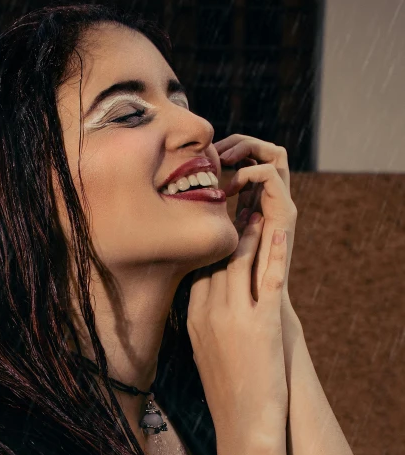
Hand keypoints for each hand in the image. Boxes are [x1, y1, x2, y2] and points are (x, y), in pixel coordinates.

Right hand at [187, 213, 289, 444]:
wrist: (243, 424)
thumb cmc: (226, 393)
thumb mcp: (204, 354)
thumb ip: (204, 324)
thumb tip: (207, 307)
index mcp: (192, 319)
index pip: (198, 272)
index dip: (208, 249)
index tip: (216, 231)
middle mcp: (208, 313)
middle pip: (215, 262)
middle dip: (225, 234)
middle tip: (235, 209)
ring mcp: (233, 316)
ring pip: (238, 263)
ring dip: (249, 236)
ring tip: (256, 214)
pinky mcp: (262, 323)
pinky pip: (266, 278)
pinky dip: (274, 252)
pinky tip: (278, 232)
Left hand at [214, 135, 296, 302]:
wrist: (255, 312)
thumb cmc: (229, 286)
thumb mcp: (210, 248)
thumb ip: (201, 233)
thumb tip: (169, 219)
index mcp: (254, 206)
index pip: (249, 161)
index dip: (228, 151)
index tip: (201, 157)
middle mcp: (270, 202)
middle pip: (264, 152)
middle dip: (239, 143)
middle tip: (214, 149)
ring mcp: (281, 206)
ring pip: (276, 156)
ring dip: (249, 148)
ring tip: (224, 159)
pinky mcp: (286, 214)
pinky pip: (274, 177)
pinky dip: (252, 170)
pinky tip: (231, 184)